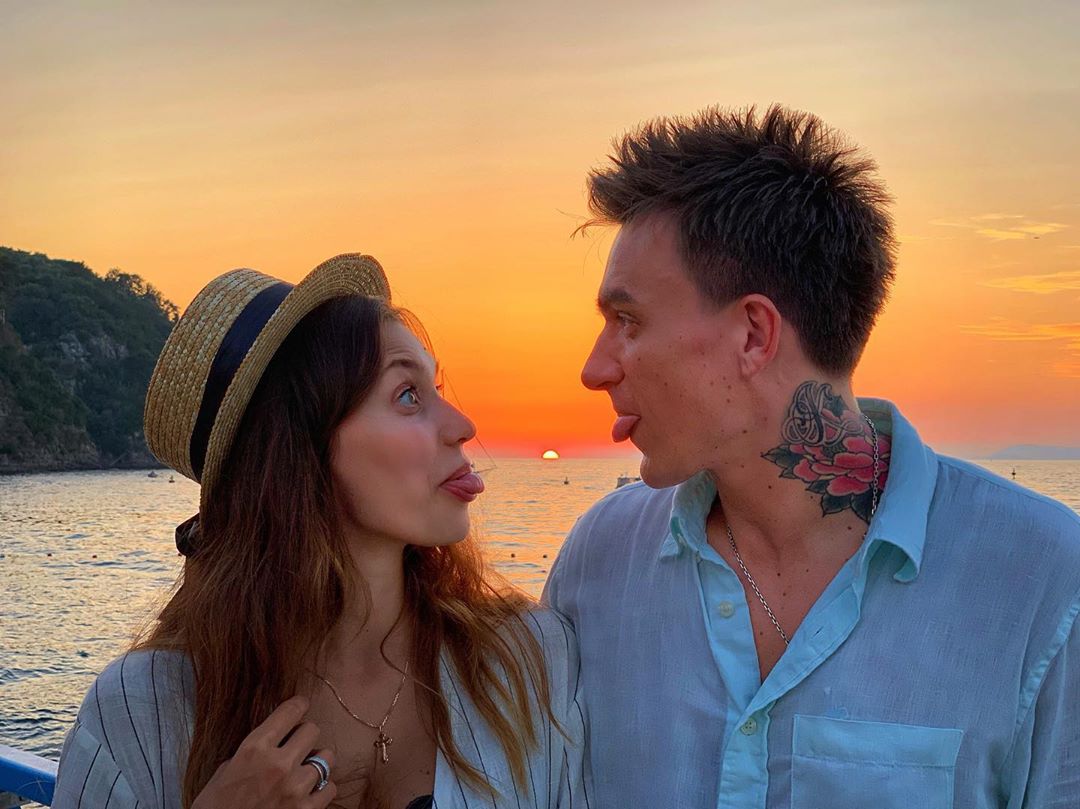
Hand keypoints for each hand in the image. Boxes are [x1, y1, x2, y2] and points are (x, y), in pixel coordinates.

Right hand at [192, 695, 336, 808]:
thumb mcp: (223, 774)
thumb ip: (249, 754)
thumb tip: (270, 741)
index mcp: (254, 749)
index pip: (289, 712)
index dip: (298, 705)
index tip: (301, 705)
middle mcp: (278, 765)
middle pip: (312, 730)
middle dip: (305, 736)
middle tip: (297, 745)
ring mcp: (295, 789)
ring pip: (326, 757)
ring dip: (316, 762)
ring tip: (304, 770)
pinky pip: (330, 788)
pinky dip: (322, 789)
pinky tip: (310, 792)